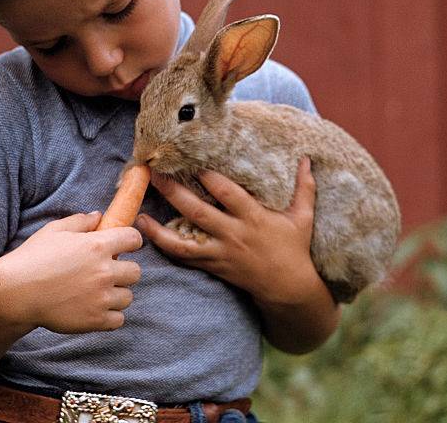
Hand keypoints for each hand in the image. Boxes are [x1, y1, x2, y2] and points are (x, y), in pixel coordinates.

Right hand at [0, 212, 142, 332]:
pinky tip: (95, 309)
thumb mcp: (54, 231)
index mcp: (98, 245)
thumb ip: (80, 222)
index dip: (130, 242)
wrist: (15, 293)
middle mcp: (104, 271)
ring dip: (117, 294)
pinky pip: (118, 320)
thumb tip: (98, 216)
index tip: (123, 247)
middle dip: (124, 271)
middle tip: (106, 273)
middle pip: (136, 271)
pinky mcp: (95, 320)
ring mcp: (101, 297)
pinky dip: (110, 316)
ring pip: (128, 297)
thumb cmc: (32, 258)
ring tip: (98, 293)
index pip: (134, 240)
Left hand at [136, 157, 320, 306]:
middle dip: (174, 192)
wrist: (287, 288)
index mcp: (253, 218)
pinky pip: (184, 256)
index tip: (190, 158)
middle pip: (198, 212)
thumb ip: (304, 188)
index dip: (209, 176)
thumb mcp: (303, 218)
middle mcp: (234, 234)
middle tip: (154, 173)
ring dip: (158, 226)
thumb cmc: (294, 248)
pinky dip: (164, 245)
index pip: (228, 194)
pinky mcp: (212, 265)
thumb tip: (307, 159)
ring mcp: (220, 252)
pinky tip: (147, 232)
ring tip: (138, 210)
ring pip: (183, 240)